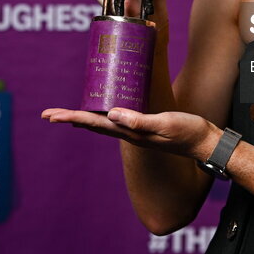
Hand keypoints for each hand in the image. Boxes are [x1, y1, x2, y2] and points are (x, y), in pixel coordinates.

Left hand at [41, 107, 220, 161]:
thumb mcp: (164, 124)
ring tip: (66, 114)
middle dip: (70, 118)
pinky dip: (103, 114)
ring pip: (102, 123)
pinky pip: (117, 119)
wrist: (205, 143)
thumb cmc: (188, 132)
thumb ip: (140, 121)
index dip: (72, 117)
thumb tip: (112, 114)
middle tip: (47, 114)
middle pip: (92, 125)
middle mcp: (129, 133)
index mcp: (130, 133)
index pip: (94, 123)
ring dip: (83, 118)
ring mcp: (136, 130)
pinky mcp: (144, 125)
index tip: (51, 115)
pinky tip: (103, 110)